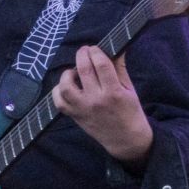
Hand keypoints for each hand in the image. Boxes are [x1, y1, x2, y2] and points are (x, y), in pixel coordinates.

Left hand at [53, 47, 152, 165]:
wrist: (125, 139)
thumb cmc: (130, 112)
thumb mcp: (130, 89)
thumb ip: (120, 68)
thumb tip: (117, 48)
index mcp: (114, 92)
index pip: (101, 64)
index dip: (95, 52)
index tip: (94, 48)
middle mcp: (96, 100)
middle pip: (83, 71)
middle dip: (82, 55)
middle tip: (84, 51)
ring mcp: (83, 109)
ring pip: (65, 86)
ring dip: (67, 74)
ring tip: (74, 71)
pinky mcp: (74, 116)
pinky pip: (59, 102)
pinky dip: (58, 91)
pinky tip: (66, 86)